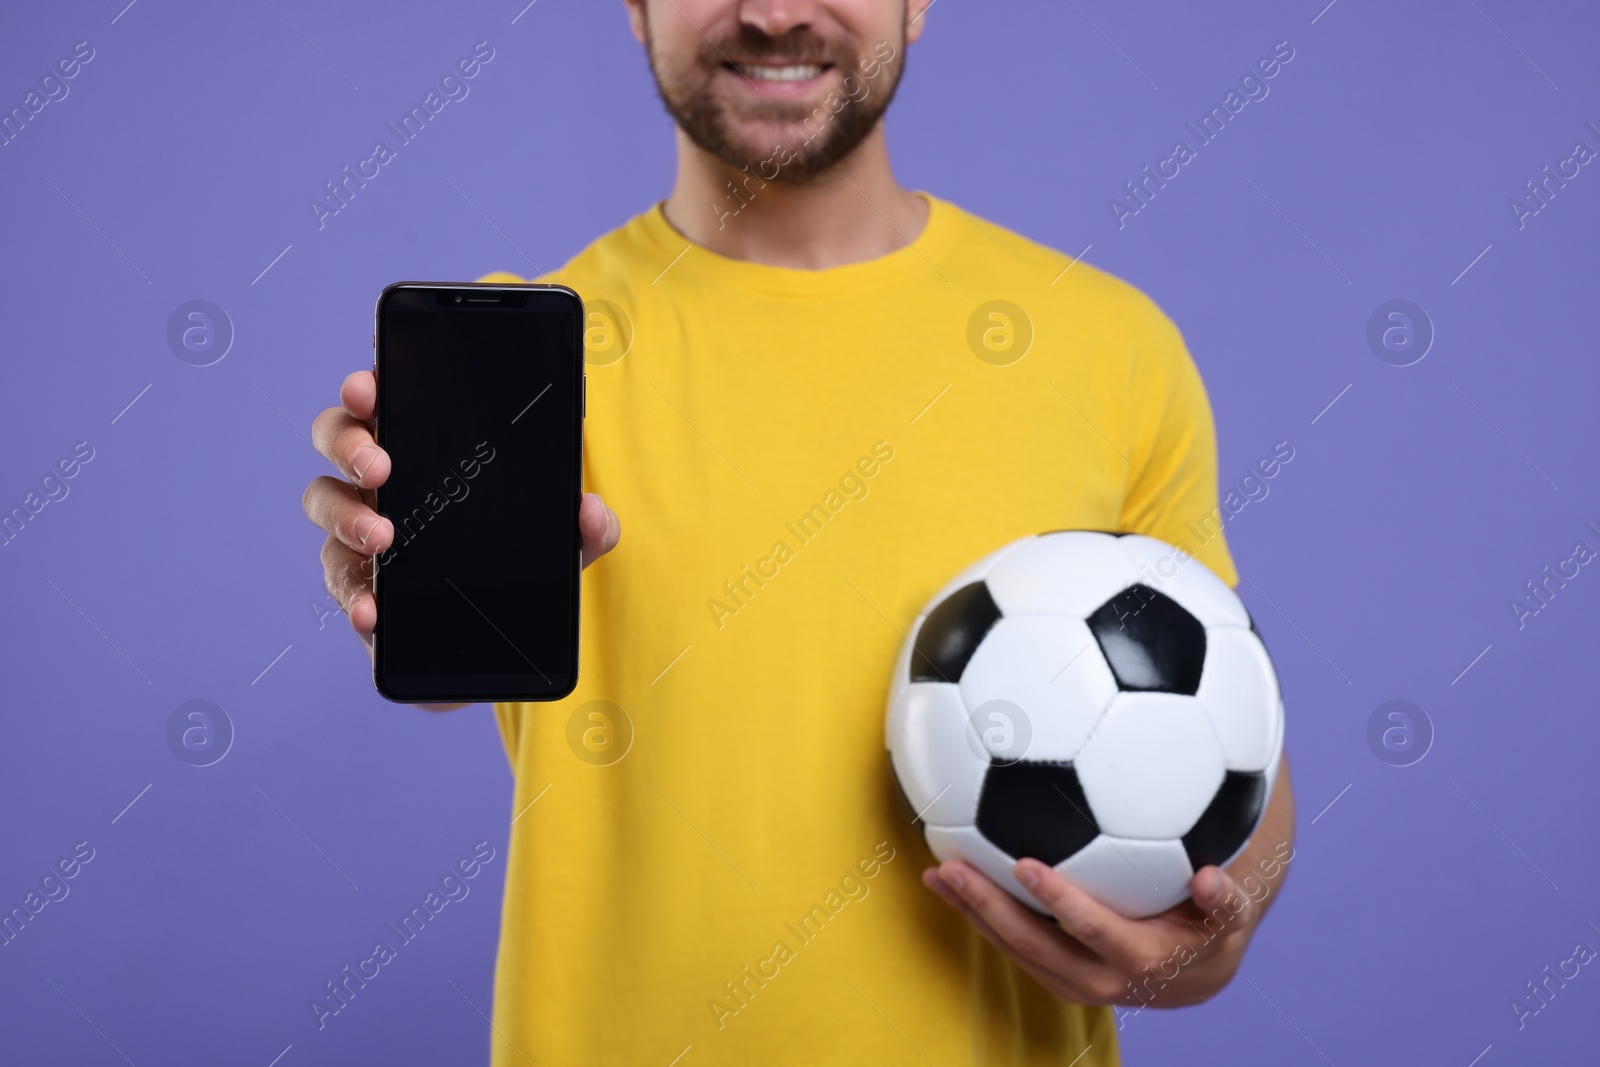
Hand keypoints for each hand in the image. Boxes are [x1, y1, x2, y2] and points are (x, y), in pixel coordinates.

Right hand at [302, 369, 620, 657]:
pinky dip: (352, 595)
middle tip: (379, 466)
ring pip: (324, 502)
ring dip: (345, 516)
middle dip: (349, 443)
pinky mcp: (358, 583)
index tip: (369, 387)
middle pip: (337, 438)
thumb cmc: (517, 565)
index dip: (368, 387)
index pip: (386, 401)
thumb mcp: (562, 542)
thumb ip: (587, 526)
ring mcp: (361, 527)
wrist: (497, 640)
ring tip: (381, 538)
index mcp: (427, 450)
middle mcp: (383, 480)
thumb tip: (592, 510)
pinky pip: (339, 581)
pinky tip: (369, 609)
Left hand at [922, 858, 1267, 1009]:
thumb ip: (1225, 900)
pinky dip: (981, 917)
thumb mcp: (1230, 918)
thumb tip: (1211, 879)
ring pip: (1013, 948)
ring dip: (973, 913)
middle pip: (1033, 943)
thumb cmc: (1210, 932)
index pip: (1089, 929)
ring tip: (937, 875)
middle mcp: (1097, 978)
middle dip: (989, 906)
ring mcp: (1069, 979)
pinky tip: (952, 884)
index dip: (1057, 899)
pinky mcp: (1053, 972)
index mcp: (1137, 960)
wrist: (1193, 979)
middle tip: (954, 868)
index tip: (1025, 863)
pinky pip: (1012, 946)